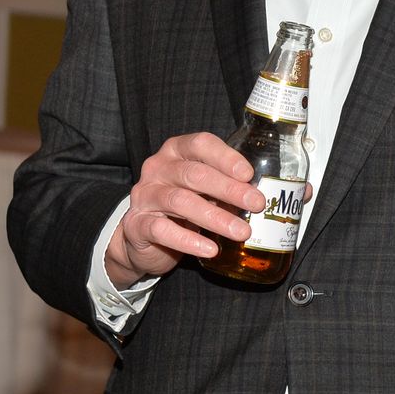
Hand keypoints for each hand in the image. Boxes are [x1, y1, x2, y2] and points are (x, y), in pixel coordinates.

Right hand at [107, 132, 262, 286]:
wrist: (142, 235)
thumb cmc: (181, 206)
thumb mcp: (202, 190)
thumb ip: (223, 188)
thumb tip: (257, 197)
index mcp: (175, 152)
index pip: (200, 144)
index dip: (225, 157)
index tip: (248, 174)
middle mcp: (157, 169)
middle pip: (193, 173)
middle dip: (228, 188)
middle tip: (256, 204)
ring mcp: (145, 196)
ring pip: (180, 201)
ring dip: (215, 217)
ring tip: (241, 232)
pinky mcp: (137, 224)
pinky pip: (162, 230)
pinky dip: (189, 240)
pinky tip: (211, 249)